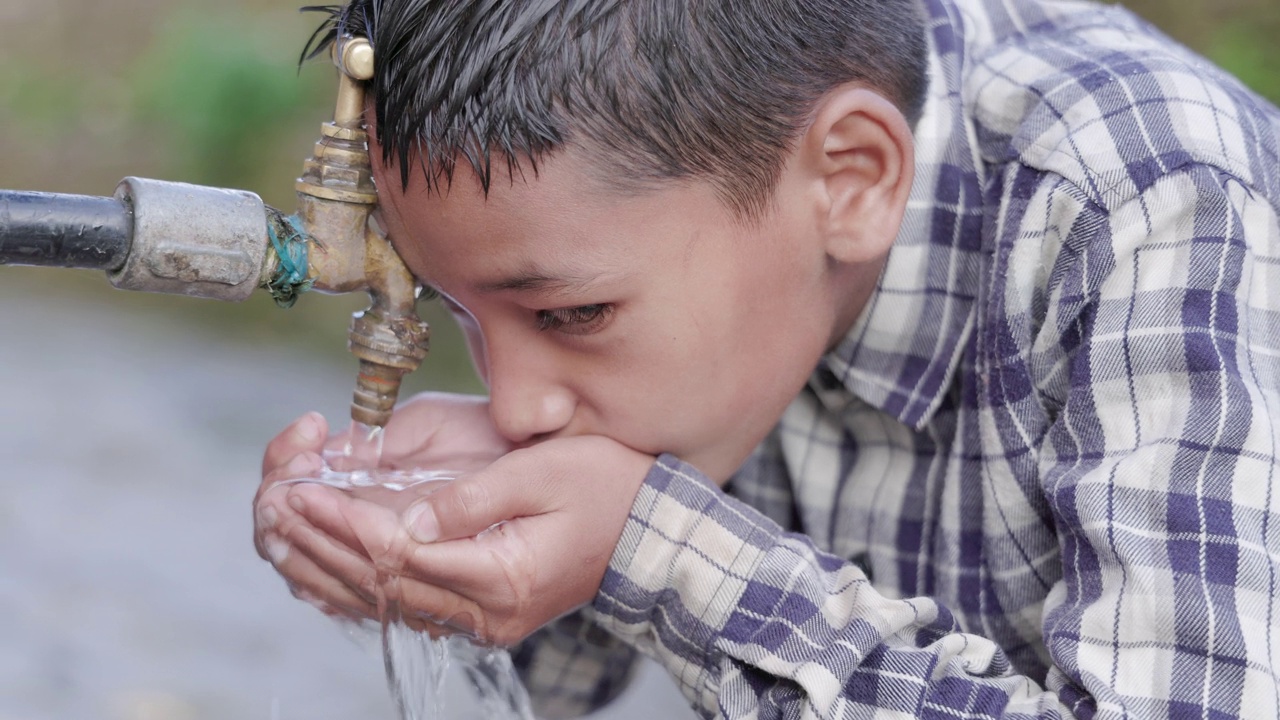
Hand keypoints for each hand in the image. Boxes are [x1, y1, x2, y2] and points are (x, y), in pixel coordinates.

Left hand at [266, 434, 654, 645]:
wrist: (647, 535)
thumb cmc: (605, 489)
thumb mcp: (544, 474)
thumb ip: (473, 498)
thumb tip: (407, 519)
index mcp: (501, 578)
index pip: (399, 555)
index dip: (345, 523)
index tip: (305, 489)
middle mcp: (484, 613)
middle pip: (378, 585)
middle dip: (319, 542)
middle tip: (275, 502)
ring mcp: (479, 621)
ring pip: (380, 604)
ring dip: (324, 566)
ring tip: (280, 527)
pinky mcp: (476, 614)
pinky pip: (398, 607)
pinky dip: (351, 585)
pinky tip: (318, 562)